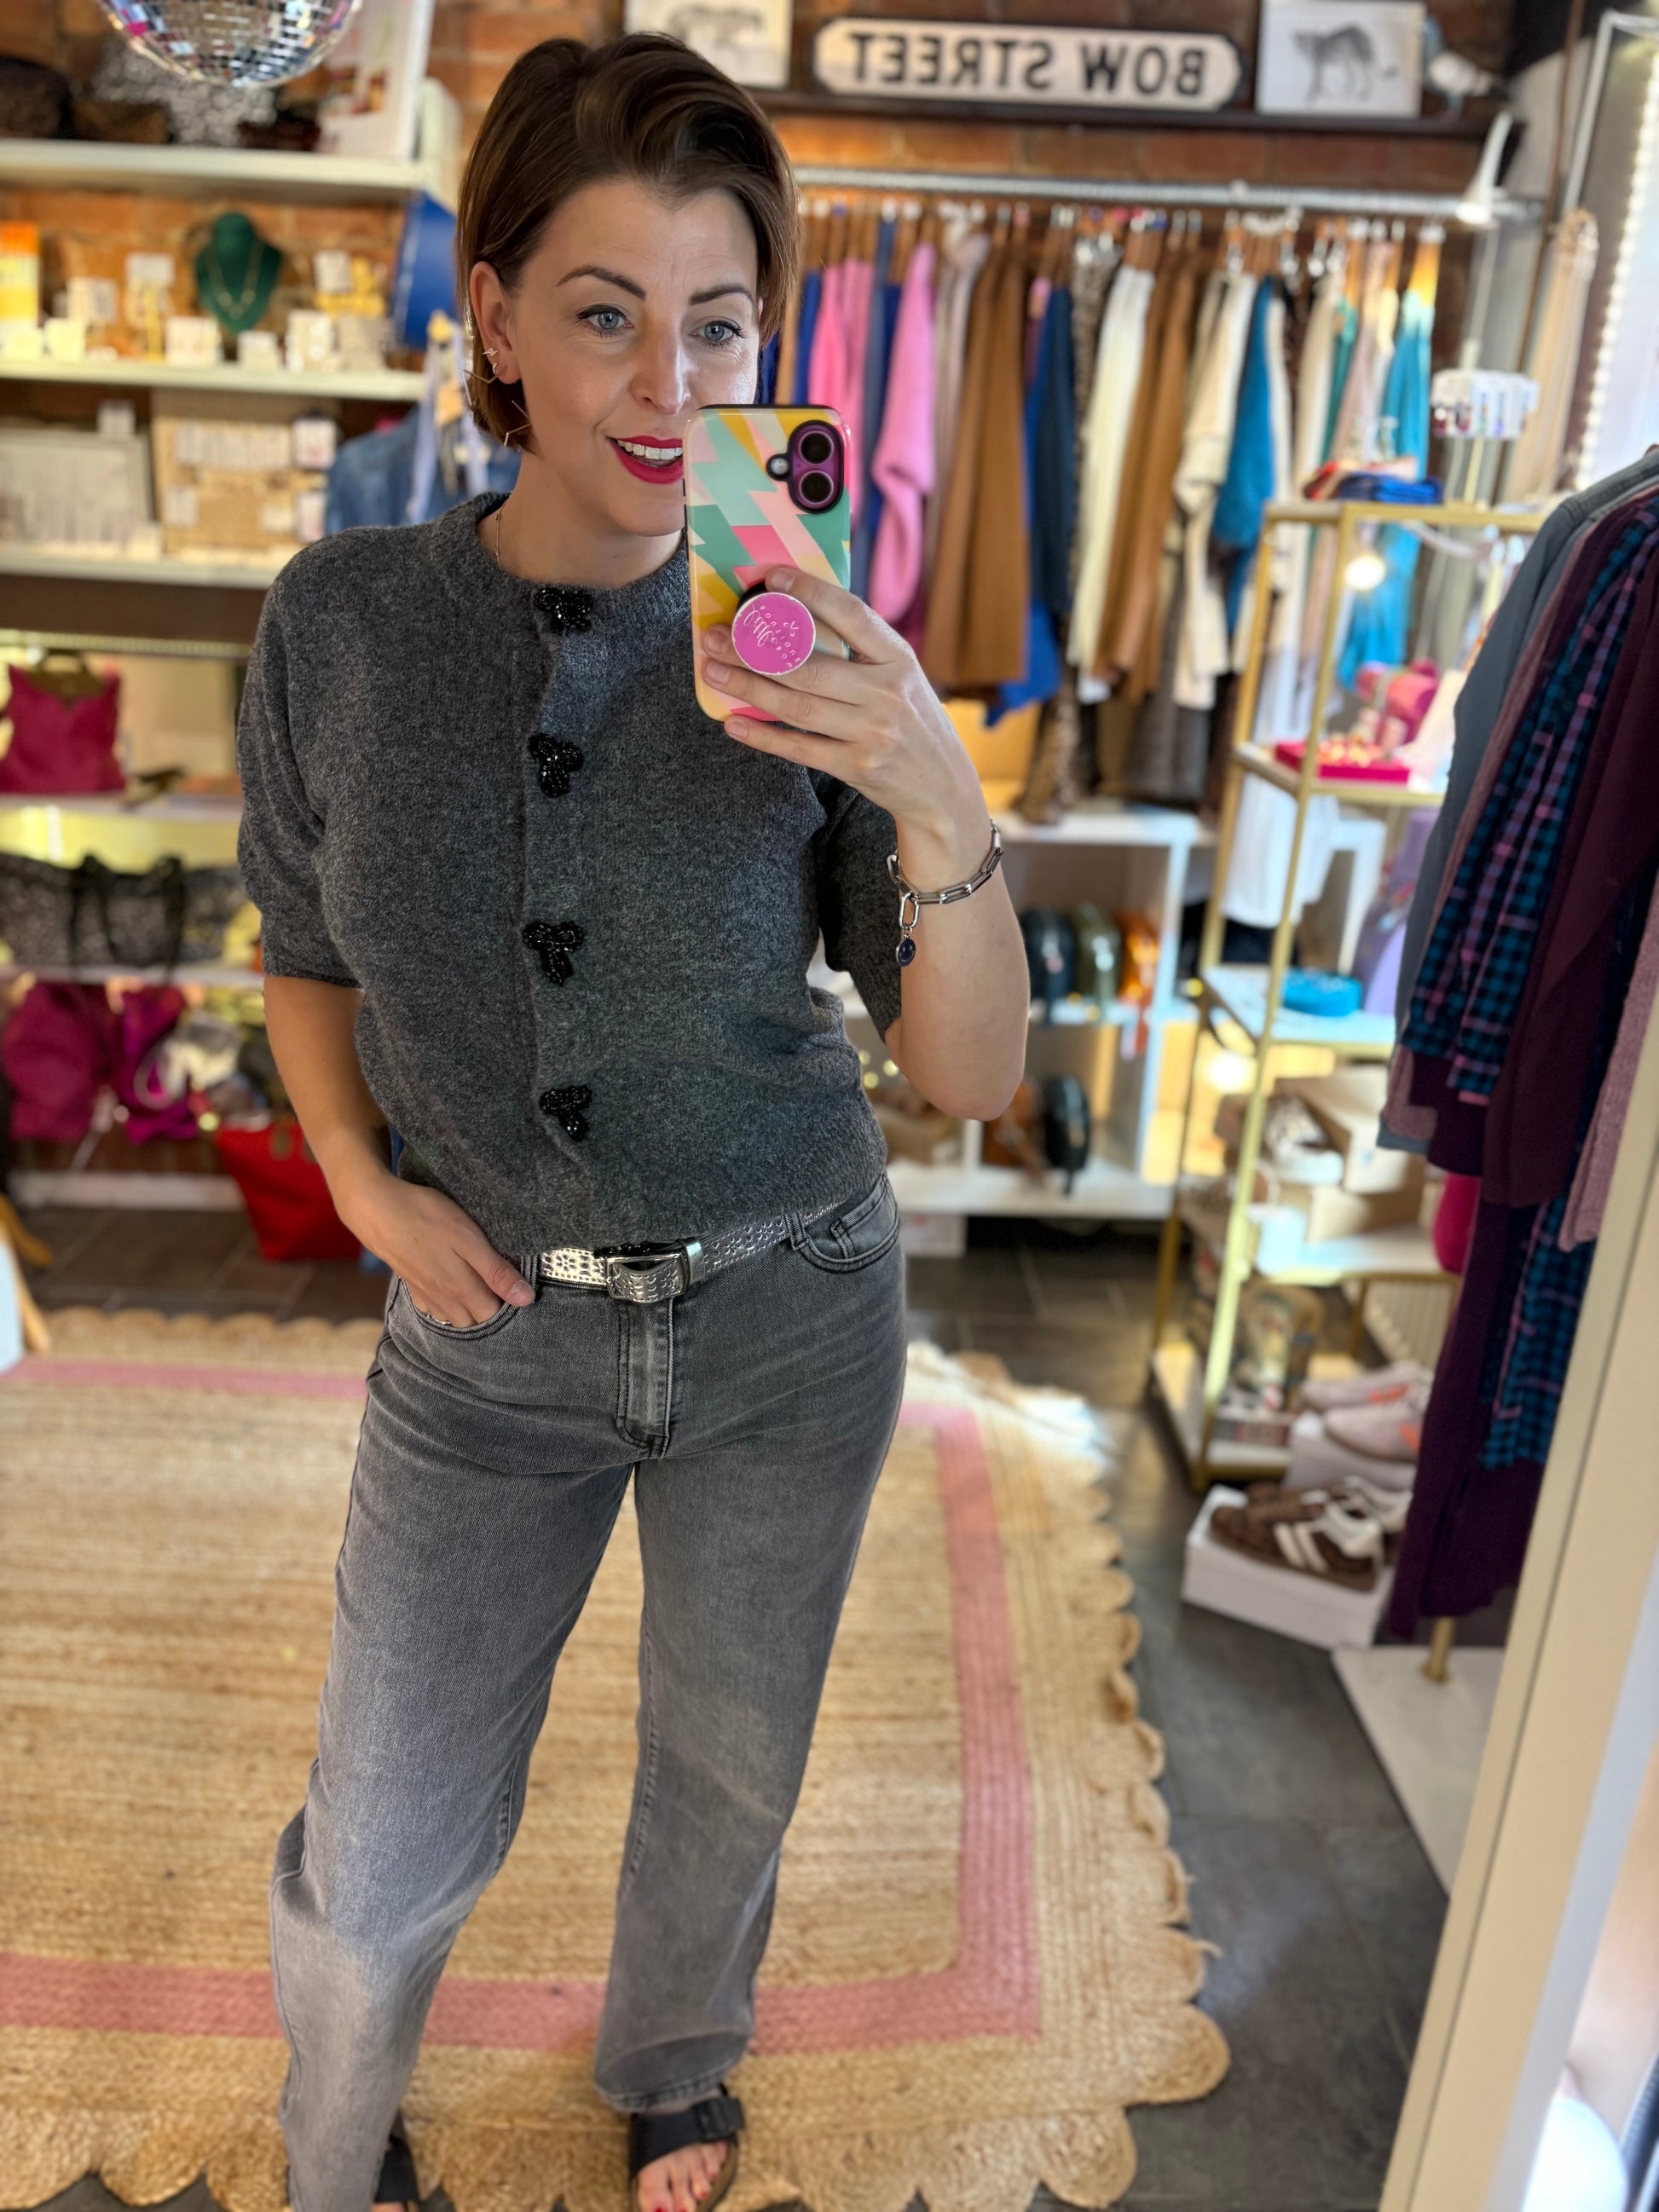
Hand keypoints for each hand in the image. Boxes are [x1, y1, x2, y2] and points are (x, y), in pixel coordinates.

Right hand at [335, 1165, 533, 1327]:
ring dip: (470, 1313)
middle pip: (475, 1322)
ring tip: (482, 1291)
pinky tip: (452, 1292)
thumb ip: (496, 1272)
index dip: (509, 1307)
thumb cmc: (428, 1218)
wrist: (376, 1210)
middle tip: (503, 1289)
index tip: (518, 1290)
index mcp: (462, 1289)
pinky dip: (447, 1308)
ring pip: (454, 1319)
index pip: (494, 1316)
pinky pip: (434, 1310)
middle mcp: (444, 1300)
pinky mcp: (412, 1286)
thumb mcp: (469, 1239)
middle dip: (491, 1314)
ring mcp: (425, 1295)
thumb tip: (526, 1300)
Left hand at [700, 566, 992, 882]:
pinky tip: (733, 724)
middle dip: (752, 649)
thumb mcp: (903, 679)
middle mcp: (888, 694)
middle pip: (808, 665)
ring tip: (712, 671)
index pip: (850, 614)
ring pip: (796, 706)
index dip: (809, 592)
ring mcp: (873, 733)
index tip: (770, 577)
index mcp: (900, 660)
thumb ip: (864, 652)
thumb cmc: (913, 725)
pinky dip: (762, 736)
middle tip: (714, 636)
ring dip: (747, 687)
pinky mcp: (858, 768)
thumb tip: (797, 617)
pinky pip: (799, 748)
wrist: (944, 790)